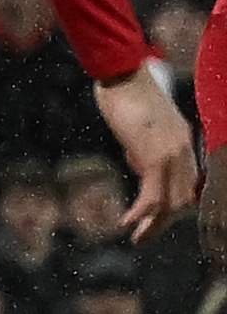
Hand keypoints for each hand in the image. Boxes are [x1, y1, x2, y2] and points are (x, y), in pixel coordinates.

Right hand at [94, 61, 198, 239]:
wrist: (124, 75)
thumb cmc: (127, 94)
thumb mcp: (143, 126)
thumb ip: (146, 146)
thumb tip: (141, 165)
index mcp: (184, 143)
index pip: (189, 184)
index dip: (175, 208)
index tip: (157, 221)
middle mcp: (184, 151)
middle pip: (184, 199)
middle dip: (164, 223)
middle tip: (143, 237)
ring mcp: (172, 155)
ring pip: (173, 202)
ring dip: (155, 225)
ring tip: (137, 238)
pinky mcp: (155, 157)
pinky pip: (153, 195)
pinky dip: (141, 214)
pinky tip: (126, 223)